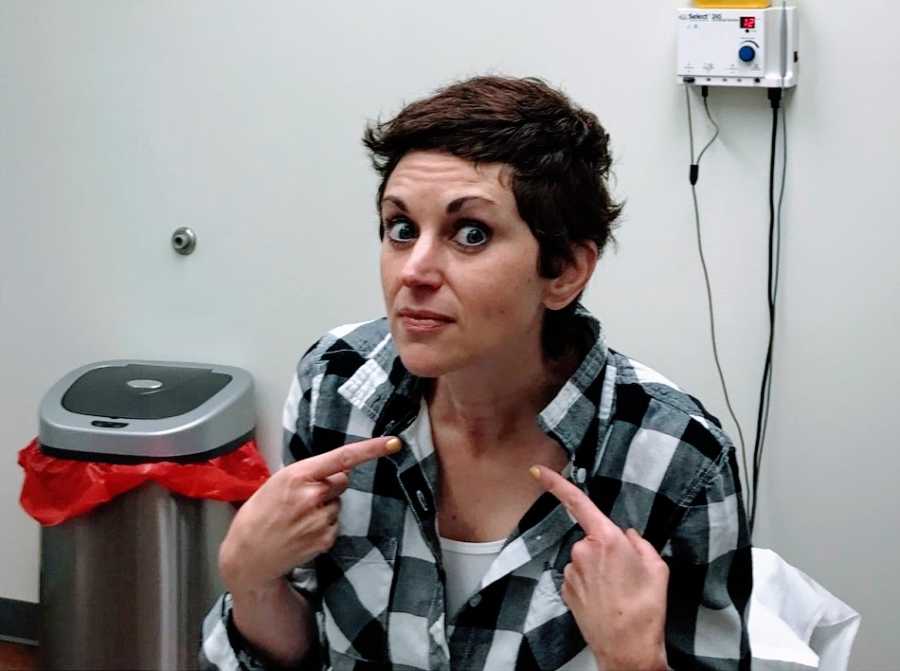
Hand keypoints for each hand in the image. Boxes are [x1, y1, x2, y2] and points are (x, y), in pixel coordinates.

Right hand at [220, 436, 400, 593]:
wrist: (248, 556)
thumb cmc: (259, 514)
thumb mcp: (278, 482)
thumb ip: (309, 473)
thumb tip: (339, 469)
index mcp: (298, 475)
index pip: (342, 458)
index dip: (371, 449)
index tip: (393, 442)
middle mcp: (312, 496)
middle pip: (342, 481)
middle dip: (330, 486)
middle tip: (303, 499)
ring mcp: (320, 520)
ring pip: (338, 504)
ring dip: (324, 508)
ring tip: (298, 519)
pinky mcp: (325, 540)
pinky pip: (335, 524)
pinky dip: (323, 527)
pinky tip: (302, 532)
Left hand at [530, 465, 668, 670]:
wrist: (627, 648)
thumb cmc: (646, 608)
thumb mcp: (657, 568)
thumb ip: (640, 544)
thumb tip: (628, 537)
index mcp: (605, 538)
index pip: (577, 502)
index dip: (555, 483)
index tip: (539, 470)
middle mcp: (582, 551)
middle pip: (592, 537)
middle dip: (606, 548)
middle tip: (627, 573)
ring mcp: (571, 571)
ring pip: (586, 559)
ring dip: (599, 569)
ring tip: (619, 592)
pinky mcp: (565, 589)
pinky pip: (580, 576)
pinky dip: (592, 584)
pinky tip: (607, 600)